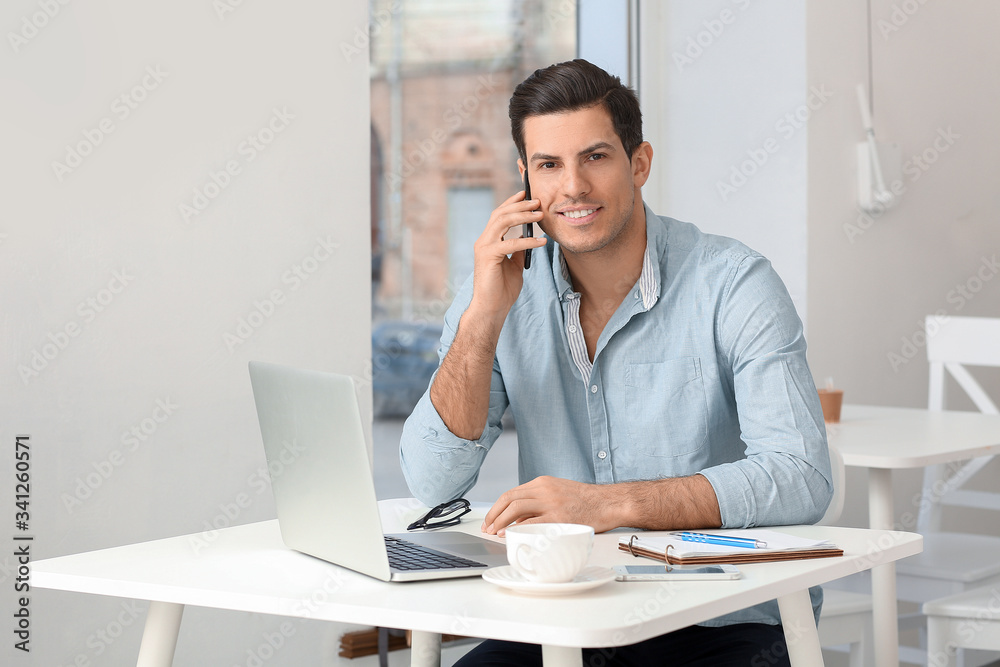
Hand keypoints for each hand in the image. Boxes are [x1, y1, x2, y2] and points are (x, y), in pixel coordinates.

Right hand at [469, 190, 546, 321]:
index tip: (526, 194)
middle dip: (520, 205)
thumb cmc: (501, 289)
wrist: (492, 308)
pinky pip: (510, 243)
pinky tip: (541, 241)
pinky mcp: (488, 257)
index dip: (512, 203)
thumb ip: (518, 250)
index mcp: (488, 241)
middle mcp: (484, 241)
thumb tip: (529, 237)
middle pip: (500, 214)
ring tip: (540, 214)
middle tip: (538, 201)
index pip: (499, 215)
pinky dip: (528, 241)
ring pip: (502, 222)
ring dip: (523, 216)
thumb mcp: (513, 265)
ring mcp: (484, 248)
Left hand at [480, 476, 622, 535]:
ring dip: (501, 521)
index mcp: (543, 483)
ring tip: (495, 532)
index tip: (490, 519)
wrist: (608, 502)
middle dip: (494, 514)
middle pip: (509, 499)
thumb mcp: (558, 493)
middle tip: (487, 527)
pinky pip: (533, 522)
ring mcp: (552, 503)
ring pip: (516, 508)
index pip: (511, 493)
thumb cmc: (585, 501)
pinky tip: (511, 535)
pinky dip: (518, 528)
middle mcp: (545, 490)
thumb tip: (516, 520)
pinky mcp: (560, 517)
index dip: (496, 508)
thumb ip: (538, 503)